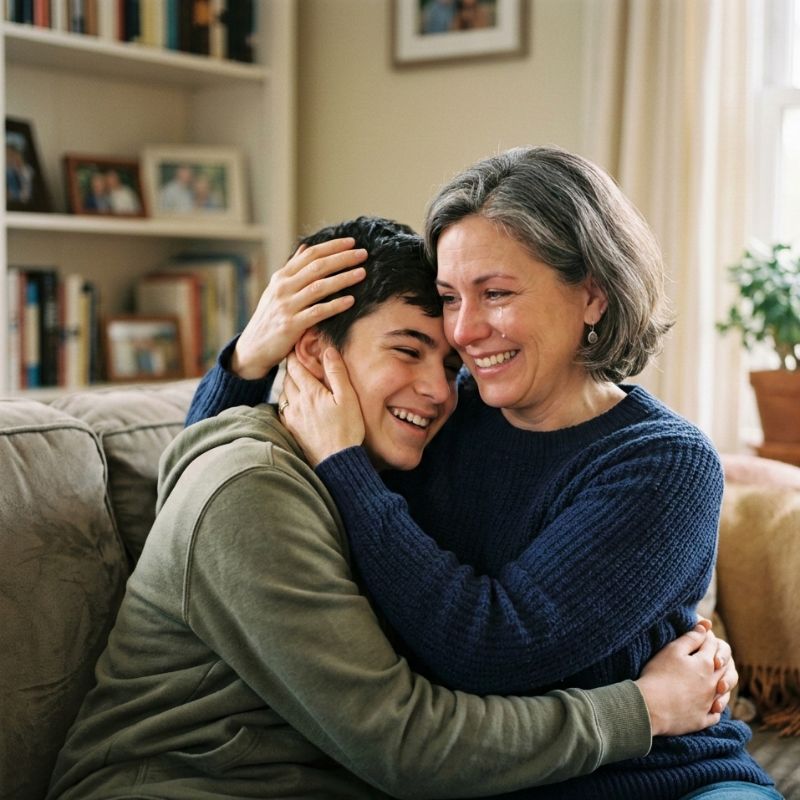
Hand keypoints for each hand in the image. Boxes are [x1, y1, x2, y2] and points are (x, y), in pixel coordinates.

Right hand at [232, 239, 366, 378]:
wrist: (253, 347)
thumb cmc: (270, 317)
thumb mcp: (276, 290)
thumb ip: (292, 269)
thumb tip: (305, 247)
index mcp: (281, 277)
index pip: (310, 255)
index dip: (332, 246)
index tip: (352, 242)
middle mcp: (283, 288)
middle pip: (317, 267)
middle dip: (342, 258)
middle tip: (363, 254)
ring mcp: (287, 306)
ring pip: (319, 287)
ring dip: (343, 278)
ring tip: (362, 273)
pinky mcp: (291, 325)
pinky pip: (318, 312)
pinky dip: (335, 305)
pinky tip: (351, 301)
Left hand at [280, 349, 365, 466]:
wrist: (337, 460)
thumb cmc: (347, 429)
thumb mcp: (348, 398)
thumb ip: (337, 373)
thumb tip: (328, 351)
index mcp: (310, 392)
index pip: (295, 367)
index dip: (294, 355)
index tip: (295, 347)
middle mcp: (296, 402)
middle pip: (287, 378)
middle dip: (291, 368)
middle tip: (296, 360)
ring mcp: (292, 417)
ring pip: (284, 393)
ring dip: (288, 383)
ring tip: (296, 379)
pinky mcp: (291, 429)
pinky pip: (283, 408)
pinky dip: (287, 400)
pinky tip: (294, 401)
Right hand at [634, 620, 735, 735]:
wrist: (650, 706)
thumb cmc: (658, 674)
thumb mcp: (672, 650)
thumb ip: (691, 638)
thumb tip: (706, 626)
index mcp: (706, 664)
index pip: (712, 645)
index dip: (708, 638)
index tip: (702, 635)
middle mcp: (712, 684)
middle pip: (723, 668)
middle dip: (720, 659)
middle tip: (713, 656)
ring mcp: (708, 703)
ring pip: (723, 692)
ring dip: (721, 685)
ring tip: (716, 682)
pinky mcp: (701, 720)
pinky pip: (715, 715)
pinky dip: (715, 708)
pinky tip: (710, 706)